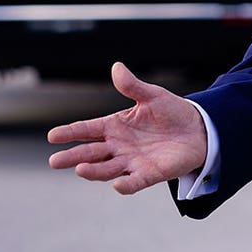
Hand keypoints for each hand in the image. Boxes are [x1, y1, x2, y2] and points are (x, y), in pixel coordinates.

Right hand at [48, 62, 207, 194]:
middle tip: (55, 161)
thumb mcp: (152, 95)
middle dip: (73, 157)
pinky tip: (117, 185)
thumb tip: (117, 66)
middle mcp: (118, 146)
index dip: (70, 132)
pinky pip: (135, 182)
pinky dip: (126, 185)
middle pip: (90, 153)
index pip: (87, 129)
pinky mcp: (150, 174)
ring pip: (107, 169)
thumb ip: (132, 86)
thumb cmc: (171, 112)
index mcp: (114, 126)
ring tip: (80, 169)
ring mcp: (132, 162)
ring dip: (94, 171)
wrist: (199, 129)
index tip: (52, 135)